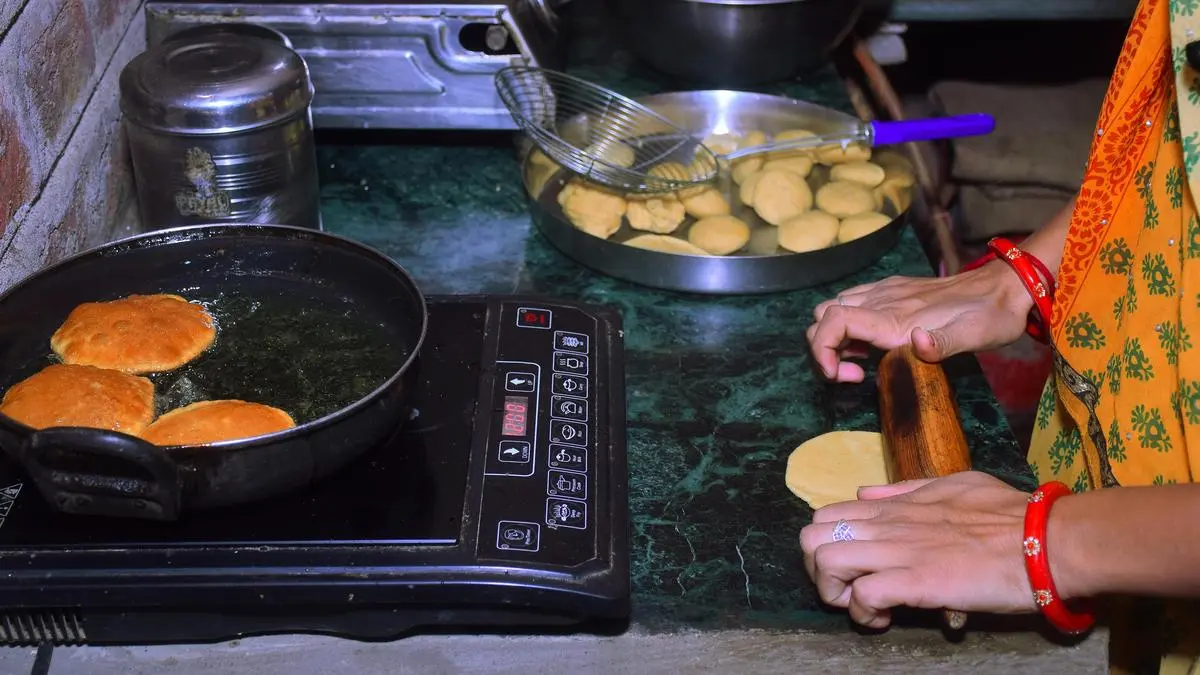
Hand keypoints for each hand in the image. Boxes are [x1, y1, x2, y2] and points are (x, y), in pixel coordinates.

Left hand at [798, 472, 1036, 628]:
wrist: (1048, 539)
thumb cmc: (1010, 515)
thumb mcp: (951, 485)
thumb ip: (906, 490)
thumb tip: (866, 493)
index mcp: (895, 505)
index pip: (825, 514)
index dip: (825, 544)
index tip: (850, 566)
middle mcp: (889, 524)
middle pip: (810, 537)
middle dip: (818, 570)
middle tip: (847, 589)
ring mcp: (900, 551)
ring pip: (826, 562)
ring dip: (835, 592)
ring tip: (863, 605)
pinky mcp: (917, 581)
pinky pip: (863, 595)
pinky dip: (863, 612)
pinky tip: (883, 619)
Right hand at [806, 261, 1032, 381]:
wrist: (1006, 285)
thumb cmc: (992, 316)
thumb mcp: (976, 335)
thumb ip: (944, 343)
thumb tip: (916, 343)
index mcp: (895, 316)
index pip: (833, 321)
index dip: (821, 349)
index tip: (838, 376)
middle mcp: (882, 300)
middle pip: (822, 316)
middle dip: (824, 349)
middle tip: (854, 376)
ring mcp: (885, 293)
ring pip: (832, 308)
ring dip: (834, 339)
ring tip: (860, 365)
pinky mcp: (892, 291)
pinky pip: (851, 303)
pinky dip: (847, 327)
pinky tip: (872, 346)